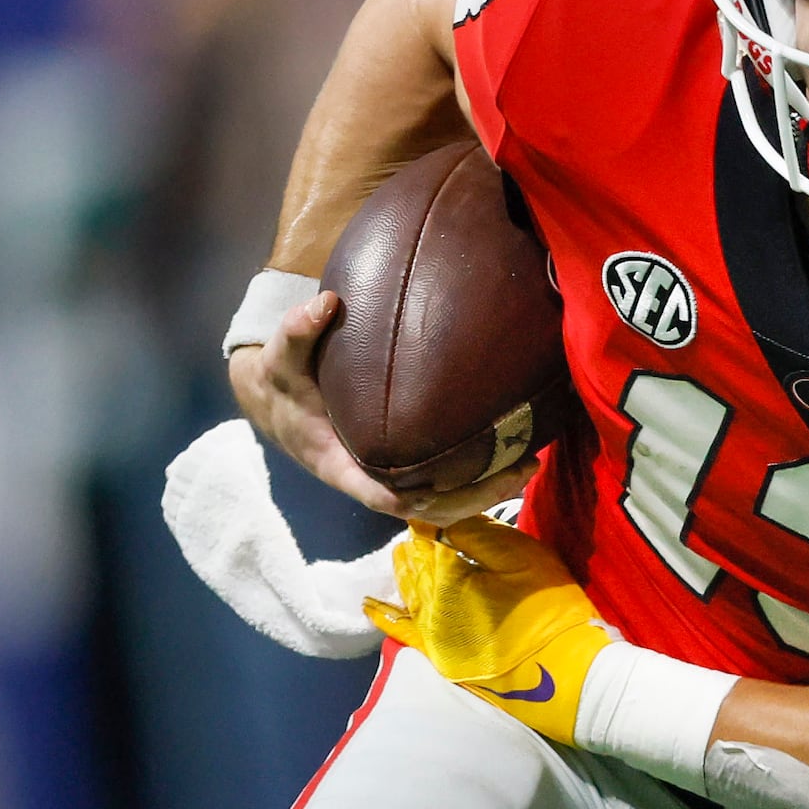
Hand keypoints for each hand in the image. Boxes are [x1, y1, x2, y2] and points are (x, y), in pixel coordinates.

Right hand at [224, 289, 540, 523]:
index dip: (410, 498)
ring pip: (441, 502)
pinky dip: (476, 478)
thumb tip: (325, 301)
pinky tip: (511, 455)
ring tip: (528, 466)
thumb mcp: (282, 356)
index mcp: (337, 463)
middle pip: (426, 507)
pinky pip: (443, 484)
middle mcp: (368, 477)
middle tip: (520, 472)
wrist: (279, 398)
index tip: (447, 489)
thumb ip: (298, 330)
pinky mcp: (404, 466)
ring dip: (485, 492)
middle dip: (473, 498)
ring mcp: (388, 476)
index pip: (376, 494)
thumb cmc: (284, 380)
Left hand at [366, 515, 615, 745]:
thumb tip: (442, 513)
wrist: (564, 674)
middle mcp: (429, 604)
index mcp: (448, 574)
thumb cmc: (548, 609)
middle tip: (422, 528)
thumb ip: (477, 532)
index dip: (430, 519)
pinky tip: (369, 606)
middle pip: (413, 564)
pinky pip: (401, 632)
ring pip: (407, 592)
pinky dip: (384, 617)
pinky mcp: (438, 656)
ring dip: (404, 571)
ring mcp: (430, 634)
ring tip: (404, 554)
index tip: (433, 505)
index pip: (426, 536)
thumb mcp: (521, 557)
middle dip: (415, 545)